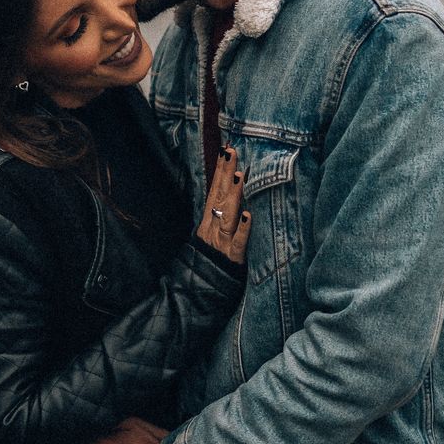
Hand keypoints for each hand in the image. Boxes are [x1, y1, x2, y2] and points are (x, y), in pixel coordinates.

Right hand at [196, 145, 251, 263]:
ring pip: (226, 216)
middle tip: (231, 152)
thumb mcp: (211, 237)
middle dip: (225, 174)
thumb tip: (231, 197)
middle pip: (218, 198)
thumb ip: (219, 218)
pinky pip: (237, 243)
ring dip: (232, 195)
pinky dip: (242, 230)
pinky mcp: (231, 260)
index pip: (213, 192)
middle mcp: (212, 229)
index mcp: (207, 223)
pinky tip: (247, 216)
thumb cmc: (209, 264)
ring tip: (239, 176)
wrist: (195, 293)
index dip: (219, 172)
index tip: (225, 150)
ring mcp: (220, 243)